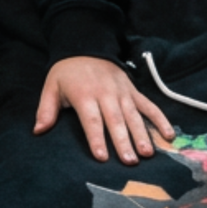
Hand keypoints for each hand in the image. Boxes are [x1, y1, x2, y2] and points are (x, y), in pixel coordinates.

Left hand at [34, 56, 172, 164]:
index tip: (101, 157)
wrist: (85, 46)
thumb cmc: (67, 73)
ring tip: (147, 153)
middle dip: (123, 141)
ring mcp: (122, 92)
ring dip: (142, 134)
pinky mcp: (133, 90)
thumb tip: (38, 131)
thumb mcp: (51, 87)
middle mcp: (106, 94)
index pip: (92, 120)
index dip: (96, 138)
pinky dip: (160, 119)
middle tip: (130, 161)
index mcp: (84, 95)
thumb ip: (46, 110)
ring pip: (133, 115)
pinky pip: (149, 105)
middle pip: (115, 120)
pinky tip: (168, 135)